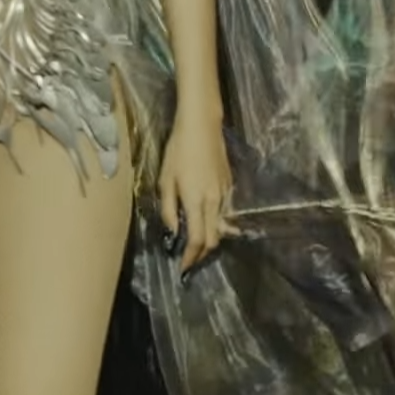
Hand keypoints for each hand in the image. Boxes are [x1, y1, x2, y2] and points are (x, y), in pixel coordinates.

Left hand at [158, 111, 235, 273]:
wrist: (202, 126)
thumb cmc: (179, 150)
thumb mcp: (165, 179)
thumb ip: (167, 208)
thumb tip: (172, 231)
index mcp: (196, 202)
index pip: (196, 240)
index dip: (190, 257)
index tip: (183, 268)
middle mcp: (214, 202)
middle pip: (212, 239)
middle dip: (201, 254)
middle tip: (189, 260)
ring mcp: (225, 194)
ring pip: (221, 228)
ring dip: (209, 240)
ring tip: (195, 245)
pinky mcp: (229, 185)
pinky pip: (224, 213)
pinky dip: (215, 224)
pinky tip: (205, 222)